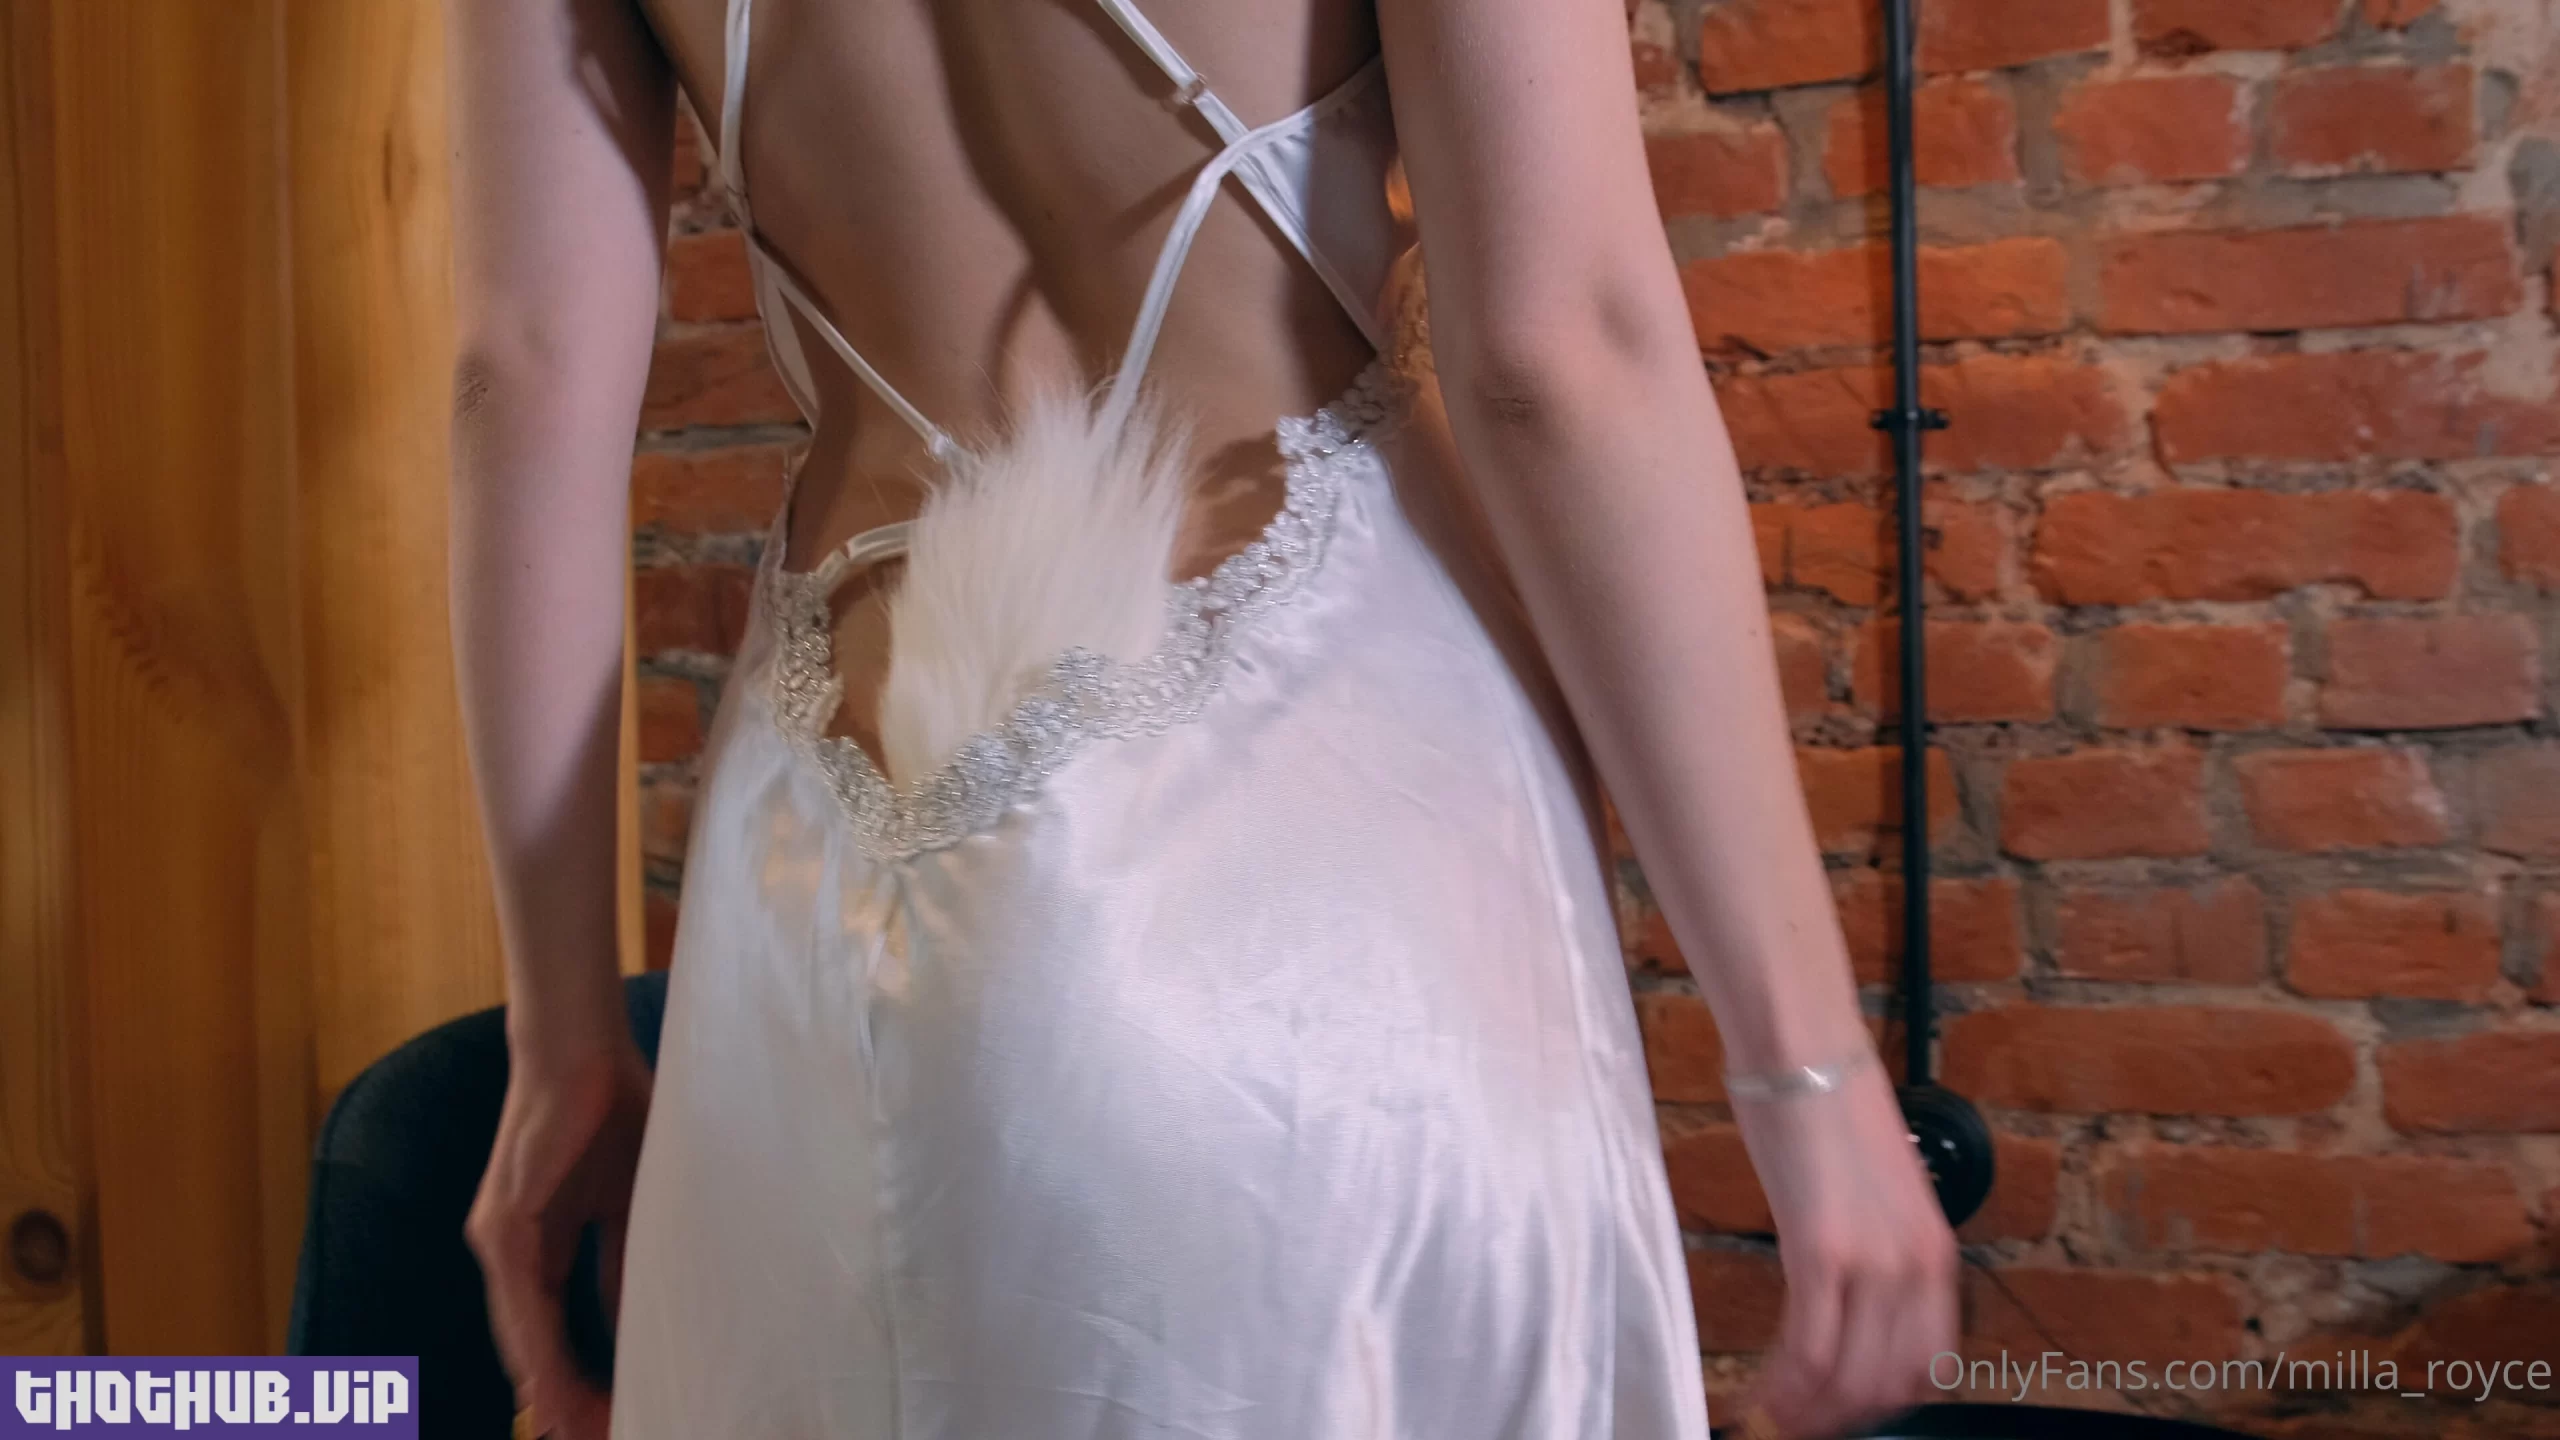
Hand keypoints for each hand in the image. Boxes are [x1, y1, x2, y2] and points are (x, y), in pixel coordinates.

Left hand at [467, 1034, 653, 1439]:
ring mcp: (499, 1239)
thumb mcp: (631, 1203)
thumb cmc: (614, 1111)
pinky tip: (548, 1385)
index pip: (557, 1330)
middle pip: (534, 1345)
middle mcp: (509, 1252)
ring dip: (548, 1389)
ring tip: (578, 1431)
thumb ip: (625, 1261)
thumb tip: (637, 1322)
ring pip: (522, 1334)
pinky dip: (536, 1347)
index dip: (582, 1377)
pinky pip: (521, 1301)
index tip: (613, 1417)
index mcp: (538, 1248)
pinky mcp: (501, 1223)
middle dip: (563, 1400)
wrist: (584, 1047)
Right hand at [1728, 1058, 1959, 1438]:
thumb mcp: (1874, 1192)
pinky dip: (1787, 1383)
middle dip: (1844, 1415)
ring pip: (1850, 1377)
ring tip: (1776, 1416)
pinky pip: (1810, 1346)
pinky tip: (1763, 1392)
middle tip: (1801, 1422)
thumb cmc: (1825, 1107)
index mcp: (1936, 1253)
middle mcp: (1916, 1267)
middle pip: (1891, 1382)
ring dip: (1812, 1409)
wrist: (1803, 1051)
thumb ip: (1872, 1247)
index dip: (1885, 1402)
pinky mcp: (1821, 1250)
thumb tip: (1845, 1294)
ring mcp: (1873, 1262)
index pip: (1928, 1363)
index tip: (1846, 1410)